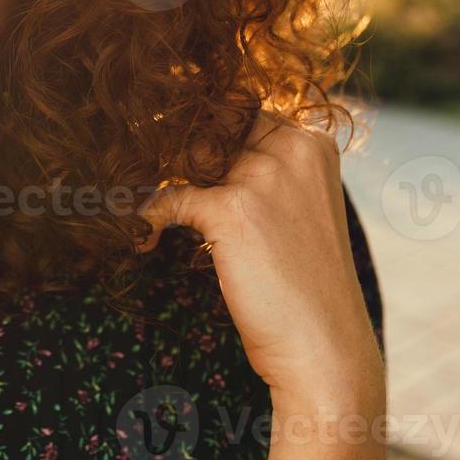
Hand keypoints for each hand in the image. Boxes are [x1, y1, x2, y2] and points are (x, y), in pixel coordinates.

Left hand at [137, 113, 382, 408]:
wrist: (324, 348)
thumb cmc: (306, 284)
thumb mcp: (296, 210)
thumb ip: (260, 171)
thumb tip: (192, 151)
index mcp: (314, 143)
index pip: (240, 111)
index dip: (202, 128)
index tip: (167, 143)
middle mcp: (292, 149)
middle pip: (210, 126)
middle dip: (172, 146)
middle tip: (140, 166)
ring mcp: (264, 177)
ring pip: (184, 155)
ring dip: (154, 175)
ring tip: (135, 195)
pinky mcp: (232, 210)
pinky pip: (168, 198)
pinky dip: (147, 217)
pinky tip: (145, 237)